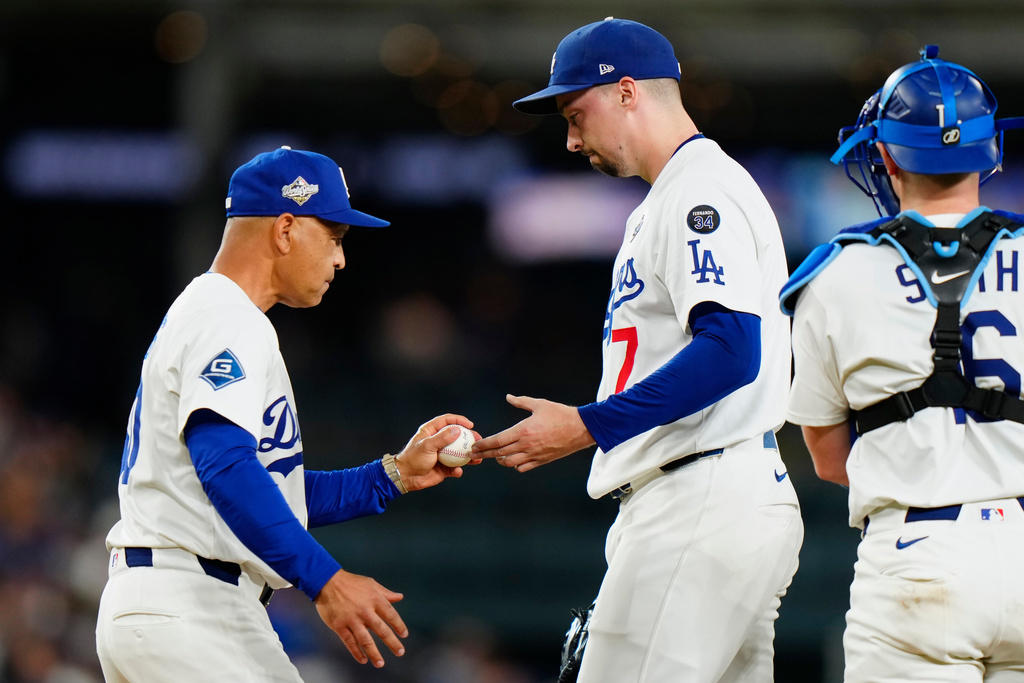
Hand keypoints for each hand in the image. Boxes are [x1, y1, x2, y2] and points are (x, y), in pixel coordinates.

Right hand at [314, 569, 407, 667]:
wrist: (327, 581)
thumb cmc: (351, 582)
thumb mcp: (371, 584)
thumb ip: (386, 593)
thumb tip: (400, 597)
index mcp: (375, 599)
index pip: (391, 615)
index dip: (399, 626)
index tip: (404, 635)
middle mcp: (365, 611)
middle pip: (382, 630)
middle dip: (392, 643)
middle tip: (400, 652)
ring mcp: (352, 619)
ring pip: (366, 640)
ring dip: (374, 653)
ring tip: (380, 663)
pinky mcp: (339, 626)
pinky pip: (350, 642)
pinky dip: (356, 652)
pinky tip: (363, 659)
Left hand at [394, 414, 481, 490]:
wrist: (406, 477)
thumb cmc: (413, 458)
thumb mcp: (427, 446)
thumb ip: (442, 438)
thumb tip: (458, 430)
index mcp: (432, 431)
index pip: (447, 421)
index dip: (459, 420)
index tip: (470, 424)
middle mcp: (438, 441)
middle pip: (457, 436)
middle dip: (469, 438)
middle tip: (478, 440)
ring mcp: (443, 454)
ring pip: (459, 453)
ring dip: (468, 455)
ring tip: (477, 458)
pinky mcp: (444, 468)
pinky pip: (455, 467)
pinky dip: (458, 469)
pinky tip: (459, 471)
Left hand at [471, 395, 594, 472]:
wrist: (581, 429)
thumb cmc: (560, 414)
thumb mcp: (539, 404)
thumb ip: (521, 402)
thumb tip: (508, 397)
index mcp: (523, 430)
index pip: (497, 440)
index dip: (483, 444)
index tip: (474, 446)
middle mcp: (526, 445)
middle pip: (499, 453)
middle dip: (485, 454)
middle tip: (474, 454)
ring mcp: (534, 455)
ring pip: (509, 463)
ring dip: (500, 460)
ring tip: (496, 455)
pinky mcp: (542, 461)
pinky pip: (523, 467)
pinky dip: (515, 465)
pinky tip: (514, 459)